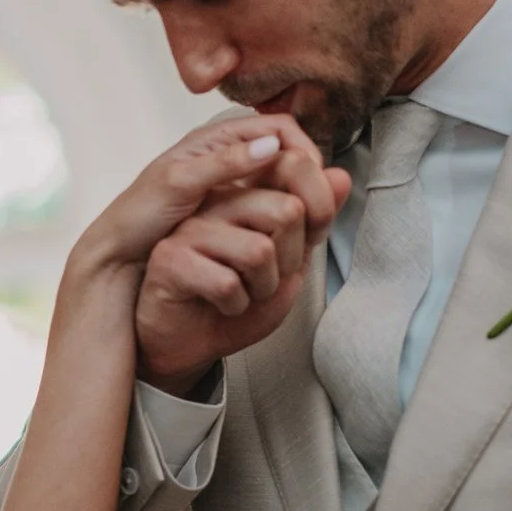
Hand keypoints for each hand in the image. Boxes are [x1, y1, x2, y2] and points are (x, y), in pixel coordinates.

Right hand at [85, 117, 349, 392]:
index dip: (319, 210)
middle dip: (291, 259)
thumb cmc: (237, 302)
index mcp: (248, 194)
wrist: (192, 342)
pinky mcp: (170, 258)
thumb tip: (341, 176)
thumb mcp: (292, 262)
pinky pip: (228, 283)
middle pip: (286, 209)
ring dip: (263, 288)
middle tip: (269, 278)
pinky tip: (223, 305)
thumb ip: (315, 220)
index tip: (309, 242)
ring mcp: (191, 227)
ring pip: (259, 250)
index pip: (294, 168)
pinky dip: (236, 306)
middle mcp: (218, 202)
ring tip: (246, 293)